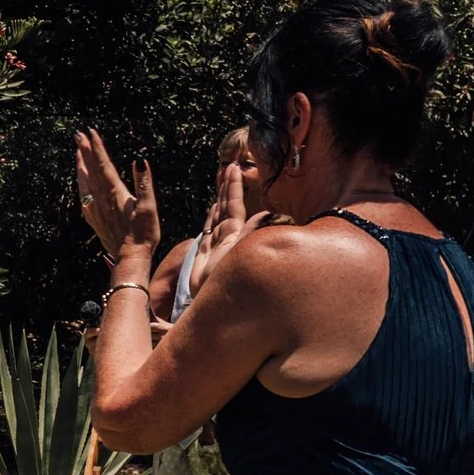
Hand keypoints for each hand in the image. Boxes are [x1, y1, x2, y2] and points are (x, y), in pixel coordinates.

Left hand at [73, 129, 160, 268]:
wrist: (130, 258)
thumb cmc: (144, 234)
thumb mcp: (149, 207)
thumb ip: (144, 183)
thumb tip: (139, 160)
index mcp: (115, 192)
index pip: (103, 164)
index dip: (97, 147)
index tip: (90, 132)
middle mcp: (102, 199)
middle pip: (91, 170)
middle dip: (85, 150)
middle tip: (78, 134)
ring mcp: (96, 209)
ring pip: (85, 182)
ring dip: (81, 165)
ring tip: (77, 152)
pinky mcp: (94, 219)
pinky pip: (84, 196)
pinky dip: (81, 183)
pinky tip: (80, 181)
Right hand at [186, 157, 272, 299]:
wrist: (215, 309)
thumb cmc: (232, 286)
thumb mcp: (244, 257)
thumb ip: (252, 234)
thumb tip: (268, 213)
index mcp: (235, 237)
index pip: (234, 206)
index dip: (233, 188)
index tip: (235, 168)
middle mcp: (227, 239)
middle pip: (227, 206)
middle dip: (227, 187)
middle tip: (230, 166)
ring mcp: (217, 246)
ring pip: (218, 216)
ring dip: (219, 198)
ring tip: (220, 181)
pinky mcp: (205, 256)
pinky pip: (208, 230)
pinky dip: (210, 217)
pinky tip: (213, 207)